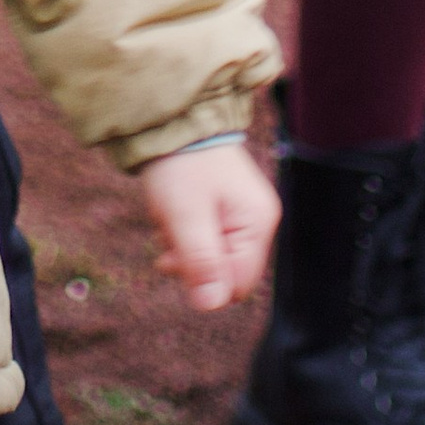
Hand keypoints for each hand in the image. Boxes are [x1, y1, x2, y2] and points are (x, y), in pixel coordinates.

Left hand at [136, 139, 278, 312]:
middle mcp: (258, 220)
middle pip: (225, 273)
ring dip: (184, 247)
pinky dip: (185, 233)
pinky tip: (170, 215)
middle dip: (192, 262)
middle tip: (167, 238)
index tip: (175, 257)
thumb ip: (201, 261)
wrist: (171, 118)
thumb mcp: (186, 215)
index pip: (237, 285)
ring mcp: (243, 213)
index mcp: (258, 223)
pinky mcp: (226, 207)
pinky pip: (207, 238)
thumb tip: (210, 305)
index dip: (204, 281)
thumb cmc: (181, 164)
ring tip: (166, 220)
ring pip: (212, 257)